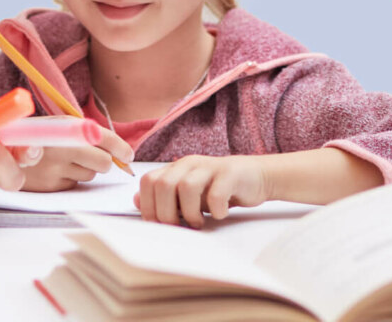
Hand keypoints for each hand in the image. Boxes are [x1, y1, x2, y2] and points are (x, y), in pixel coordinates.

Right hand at [20, 123, 132, 191]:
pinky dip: (71, 179)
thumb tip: (115, 149)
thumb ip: (82, 132)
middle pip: (103, 162)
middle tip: (97, 158)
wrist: (2, 150)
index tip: (128, 156)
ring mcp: (57, 168)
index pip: (102, 136)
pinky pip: (74, 184)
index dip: (120, 147)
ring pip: (90, 175)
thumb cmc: (35, 135)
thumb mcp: (56, 125)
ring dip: (85, 170)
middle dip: (105, 162)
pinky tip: (56, 171)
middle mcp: (63, 146)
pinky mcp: (52, 186)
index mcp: (66, 125)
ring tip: (66, 161)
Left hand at [137, 154, 270, 227]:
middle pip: (163, 184)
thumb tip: (137, 201)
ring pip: (186, 186)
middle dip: (166, 213)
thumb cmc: (219, 188)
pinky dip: (216, 209)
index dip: (148, 206)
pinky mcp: (230, 174)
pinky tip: (219, 214)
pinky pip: (217, 192)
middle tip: (179, 227)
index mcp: (176, 168)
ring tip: (199, 223)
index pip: (148, 182)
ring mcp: (209, 167)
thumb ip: (165, 196)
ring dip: (189, 212)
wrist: (254, 176)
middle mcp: (189, 164)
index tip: (158, 225)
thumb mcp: (188, 193)